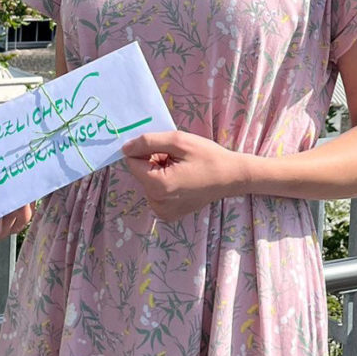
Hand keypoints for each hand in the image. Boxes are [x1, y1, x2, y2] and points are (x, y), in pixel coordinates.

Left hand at [121, 131, 243, 221]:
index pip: (132, 162)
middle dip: (154, 161)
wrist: (232, 177)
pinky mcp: (168, 214)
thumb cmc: (208, 156)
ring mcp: (162, 211)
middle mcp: (156, 203)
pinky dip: (165, 183)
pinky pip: (156, 193)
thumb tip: (125, 148)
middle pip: (140, 173)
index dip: (146, 150)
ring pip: (148, 182)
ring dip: (159, 171)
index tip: (167, 150)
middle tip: (178, 159)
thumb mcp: (178, 141)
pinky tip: (183, 180)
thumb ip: (148, 142)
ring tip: (182, 169)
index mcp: (157, 185)